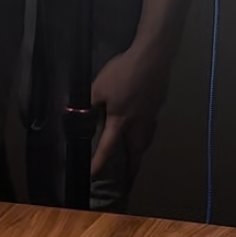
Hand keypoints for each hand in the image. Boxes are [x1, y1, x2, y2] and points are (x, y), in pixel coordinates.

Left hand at [90, 44, 169, 178]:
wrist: (152, 57)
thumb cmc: (124, 72)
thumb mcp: (98, 86)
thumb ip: (88, 102)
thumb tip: (77, 112)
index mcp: (121, 120)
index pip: (108, 147)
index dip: (99, 163)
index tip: (93, 176)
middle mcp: (138, 122)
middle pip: (136, 151)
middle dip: (133, 168)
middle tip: (129, 179)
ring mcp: (151, 114)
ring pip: (146, 140)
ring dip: (140, 152)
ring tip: (136, 157)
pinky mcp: (158, 105)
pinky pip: (151, 125)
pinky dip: (147, 134)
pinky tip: (144, 128)